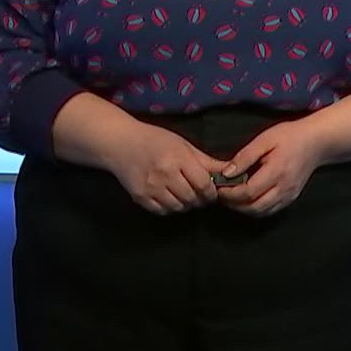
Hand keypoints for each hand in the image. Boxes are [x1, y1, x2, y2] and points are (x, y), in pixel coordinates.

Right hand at [103, 122, 221, 214]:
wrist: (121, 144)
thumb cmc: (155, 140)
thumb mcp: (183, 145)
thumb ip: (206, 161)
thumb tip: (230, 171)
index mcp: (178, 158)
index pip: (203, 184)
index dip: (212, 192)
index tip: (214, 192)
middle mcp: (164, 175)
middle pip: (192, 198)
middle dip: (201, 200)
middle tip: (202, 195)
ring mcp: (150, 188)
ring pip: (178, 207)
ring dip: (187, 205)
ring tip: (187, 196)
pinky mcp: (140, 197)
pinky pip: (162, 211)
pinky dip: (171, 208)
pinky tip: (172, 198)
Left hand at [216, 119, 325, 217]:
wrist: (316, 142)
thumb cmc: (290, 136)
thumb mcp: (264, 139)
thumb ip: (245, 157)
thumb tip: (226, 174)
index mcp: (277, 171)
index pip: (248, 192)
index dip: (230, 193)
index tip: (218, 186)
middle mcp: (284, 188)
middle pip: (253, 207)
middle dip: (233, 204)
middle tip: (221, 194)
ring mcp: (289, 196)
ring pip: (261, 212)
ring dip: (243, 209)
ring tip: (231, 197)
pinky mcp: (291, 198)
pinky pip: (269, 211)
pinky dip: (254, 209)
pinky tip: (246, 199)